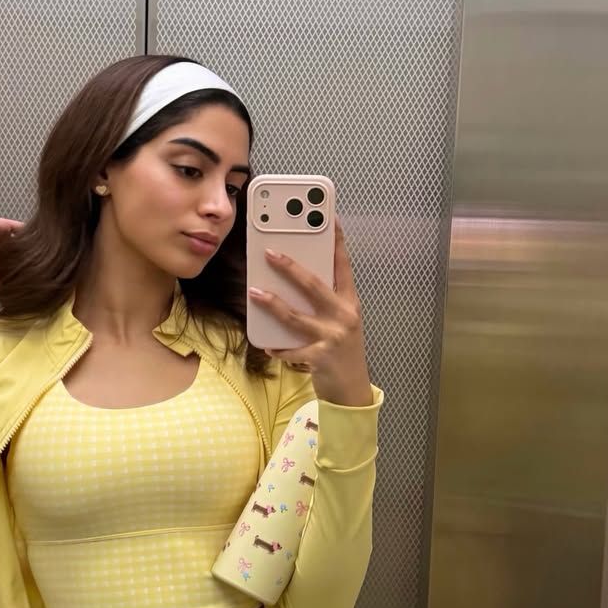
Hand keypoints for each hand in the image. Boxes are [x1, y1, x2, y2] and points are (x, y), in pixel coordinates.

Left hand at [249, 218, 372, 406]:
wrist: (352, 389)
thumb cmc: (341, 350)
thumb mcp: (340, 321)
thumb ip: (324, 302)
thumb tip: (292, 280)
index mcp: (349, 302)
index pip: (343, 266)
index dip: (336, 241)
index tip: (329, 218)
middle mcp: (344, 316)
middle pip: (314, 286)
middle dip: (290, 268)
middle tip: (270, 253)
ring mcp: (333, 336)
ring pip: (297, 317)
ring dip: (273, 304)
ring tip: (255, 293)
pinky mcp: (320, 357)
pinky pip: (292, 350)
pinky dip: (277, 347)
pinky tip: (266, 345)